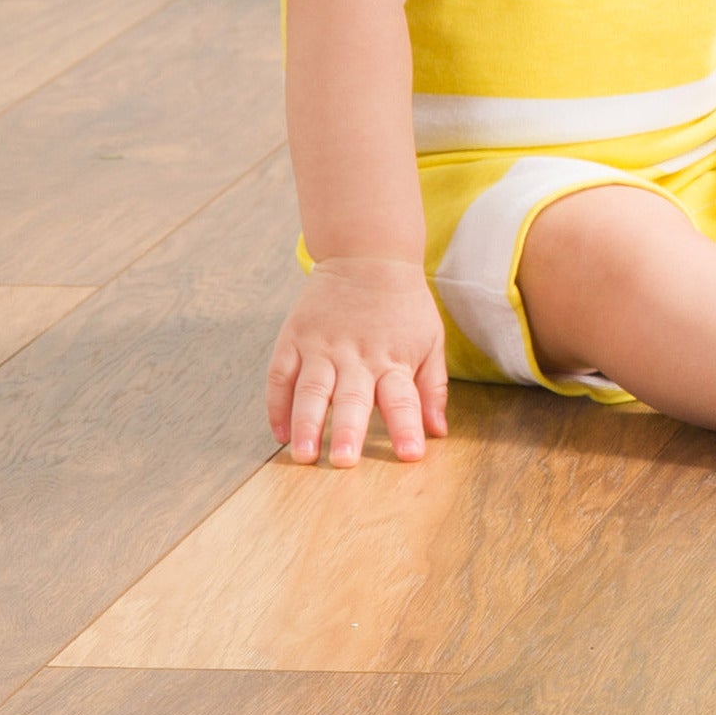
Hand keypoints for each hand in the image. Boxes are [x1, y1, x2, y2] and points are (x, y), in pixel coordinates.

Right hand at [265, 255, 449, 465]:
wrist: (368, 252)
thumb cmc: (403, 304)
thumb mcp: (430, 339)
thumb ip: (432, 387)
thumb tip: (438, 431)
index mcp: (393, 359)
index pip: (403, 398)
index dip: (407, 427)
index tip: (410, 455)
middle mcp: (356, 356)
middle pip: (352, 398)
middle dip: (348, 431)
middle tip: (343, 462)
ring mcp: (322, 346)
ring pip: (311, 390)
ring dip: (307, 424)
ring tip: (303, 455)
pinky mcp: (295, 337)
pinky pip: (281, 374)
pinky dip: (277, 405)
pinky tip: (280, 433)